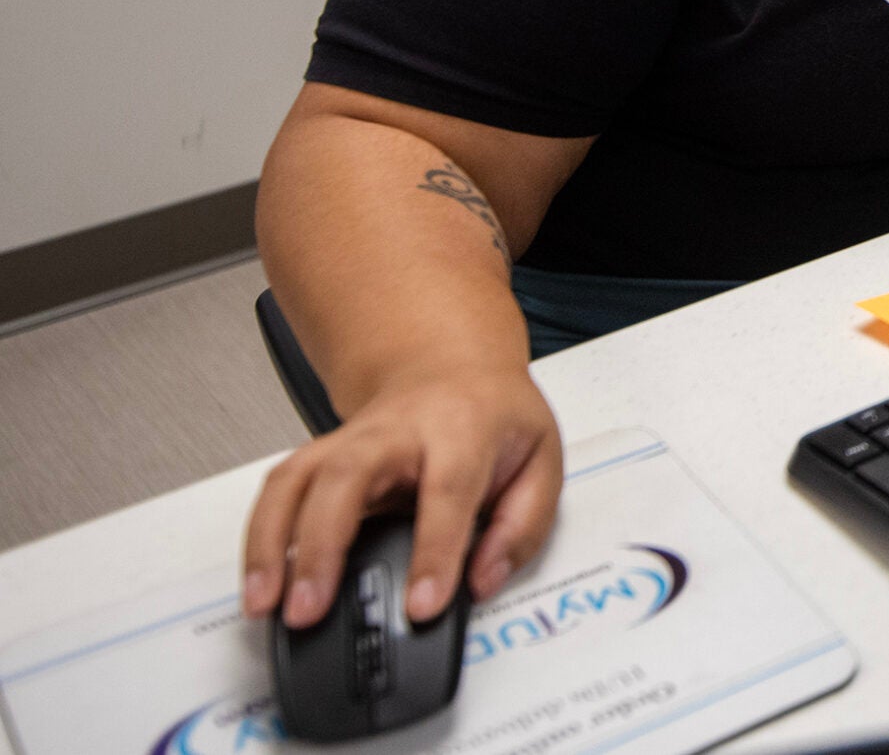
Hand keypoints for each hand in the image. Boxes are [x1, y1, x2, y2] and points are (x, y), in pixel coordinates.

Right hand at [241, 362, 562, 628]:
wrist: (454, 368)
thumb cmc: (496, 418)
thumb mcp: (541, 461)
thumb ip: (521, 526)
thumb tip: (483, 580)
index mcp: (464, 428)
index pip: (448, 490)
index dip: (435, 553)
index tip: (422, 606)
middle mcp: (397, 430)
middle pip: (348, 475)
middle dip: (323, 546)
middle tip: (311, 608)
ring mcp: (349, 439)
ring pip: (296, 479)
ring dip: (273, 544)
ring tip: (266, 605)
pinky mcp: (320, 456)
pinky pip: (278, 491)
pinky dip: (261, 538)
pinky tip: (259, 583)